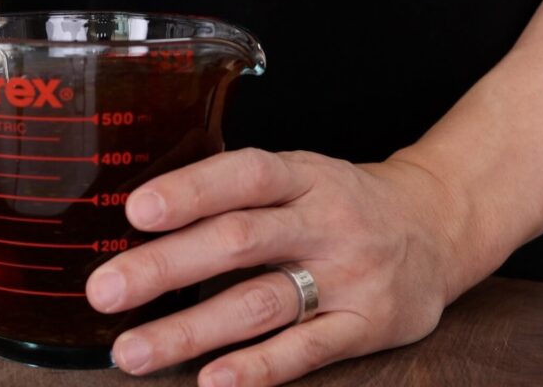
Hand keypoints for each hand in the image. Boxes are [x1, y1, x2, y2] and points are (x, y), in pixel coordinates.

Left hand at [86, 148, 467, 385]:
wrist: (438, 225)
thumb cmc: (340, 201)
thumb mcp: (300, 175)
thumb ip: (237, 193)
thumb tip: (141, 217)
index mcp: (302, 176)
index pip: (244, 176)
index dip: (191, 191)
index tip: (137, 211)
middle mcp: (325, 222)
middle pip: (239, 243)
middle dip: (165, 268)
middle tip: (104, 291)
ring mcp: (348, 276)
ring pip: (260, 304)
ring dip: (190, 330)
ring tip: (132, 352)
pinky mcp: (368, 325)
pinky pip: (306, 350)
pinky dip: (257, 367)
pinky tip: (211, 379)